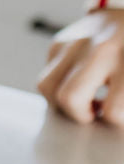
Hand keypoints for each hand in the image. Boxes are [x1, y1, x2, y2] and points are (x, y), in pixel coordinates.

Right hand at [37, 7, 123, 125]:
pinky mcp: (58, 43)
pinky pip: (46, 77)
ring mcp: (73, 44)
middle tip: (95, 112)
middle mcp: (97, 50)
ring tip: (84, 98)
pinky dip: (59, 86)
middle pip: (69, 99)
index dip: (114, 121)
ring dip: (62, 102)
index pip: (113, 111)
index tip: (116, 116)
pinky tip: (78, 82)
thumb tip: (113, 117)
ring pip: (47, 89)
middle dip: (81, 115)